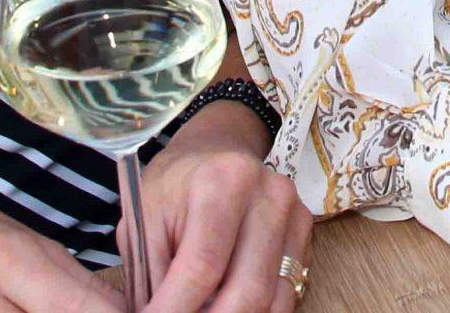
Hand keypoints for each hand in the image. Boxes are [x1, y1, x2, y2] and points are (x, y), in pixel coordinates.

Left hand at [141, 105, 311, 312]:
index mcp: (222, 181)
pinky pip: (286, 292)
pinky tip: (226, 303)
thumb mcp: (145, 223)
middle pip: (248, 291)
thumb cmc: (174, 187)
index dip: (174, 310)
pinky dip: (256, 309)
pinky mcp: (305, 233)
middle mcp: (269, 194)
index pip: (202, 269)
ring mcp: (294, 214)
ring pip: (273, 299)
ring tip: (202, 311)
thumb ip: (153, 276)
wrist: (215, 151)